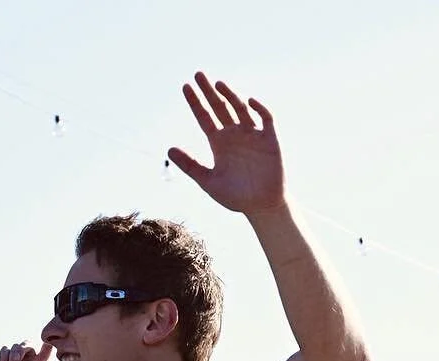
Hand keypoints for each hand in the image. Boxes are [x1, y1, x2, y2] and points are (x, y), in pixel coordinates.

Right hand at [0, 342, 60, 360]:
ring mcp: (17, 358)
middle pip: (27, 343)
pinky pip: (5, 349)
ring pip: (15, 346)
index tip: (42, 342)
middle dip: (21, 350)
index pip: (46, 346)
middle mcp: (29, 358)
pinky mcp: (5, 359)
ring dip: (12, 356)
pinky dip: (4, 355)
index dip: (46, 341)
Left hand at [168, 73, 284, 215]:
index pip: (204, 117)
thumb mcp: (209, 181)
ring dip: (230, 95)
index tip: (185, 87)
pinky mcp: (270, 139)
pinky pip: (266, 118)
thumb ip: (190, 165)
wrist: (262, 207)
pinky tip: (249, 101)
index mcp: (219, 142)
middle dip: (210, 91)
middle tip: (198, 74)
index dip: (195, 102)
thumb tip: (169, 149)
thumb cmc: (236, 197)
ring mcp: (252, 134)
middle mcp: (234, 134)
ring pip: (240, 109)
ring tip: (218, 84)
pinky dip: (260, 109)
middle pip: (220, 106)